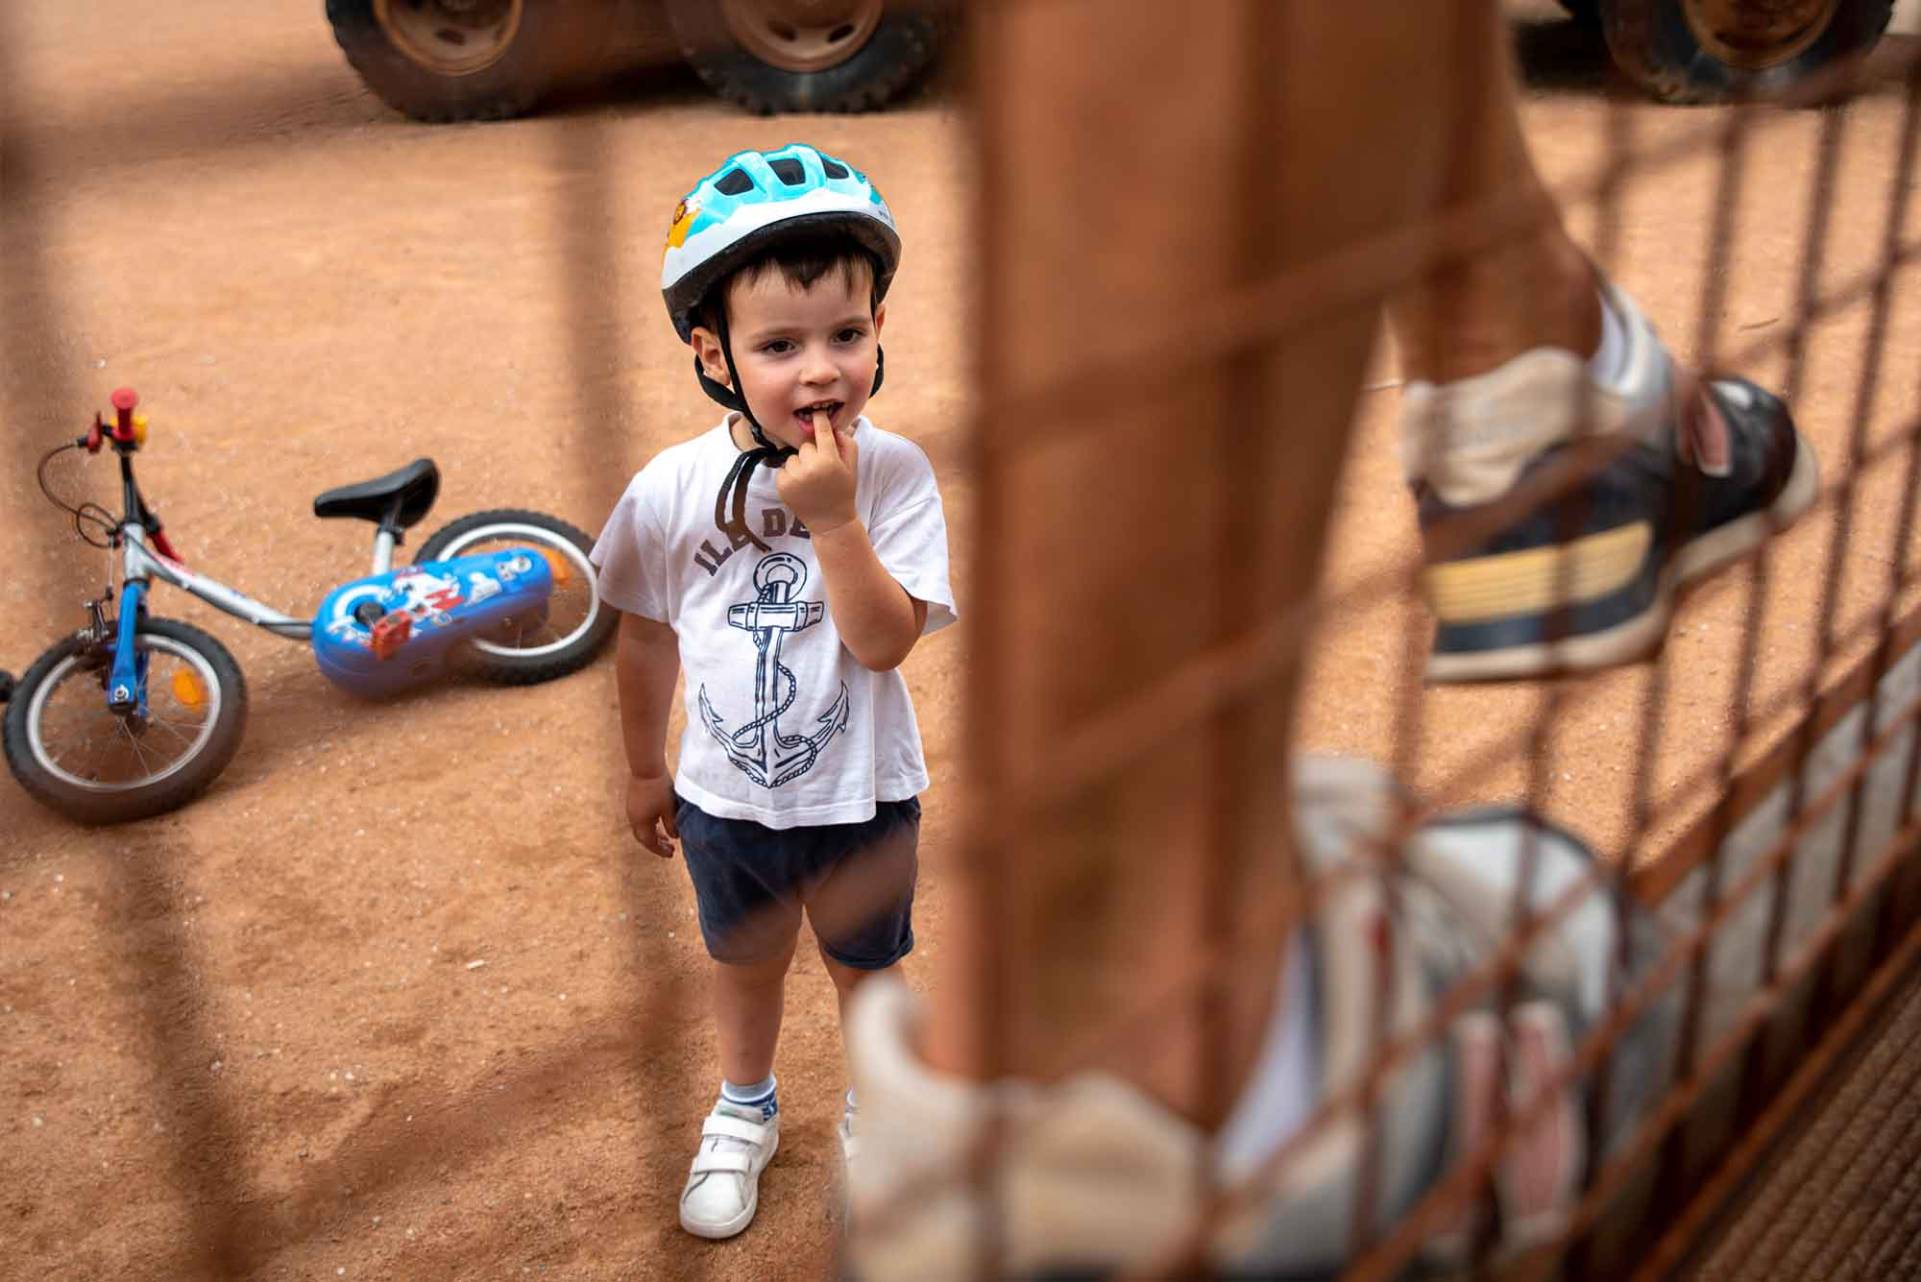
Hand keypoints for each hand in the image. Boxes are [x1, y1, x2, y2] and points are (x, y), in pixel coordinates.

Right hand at [626, 772, 678, 857]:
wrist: (646, 768)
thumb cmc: (660, 789)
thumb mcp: (669, 809)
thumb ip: (672, 825)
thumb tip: (674, 836)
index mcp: (641, 823)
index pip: (650, 843)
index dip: (660, 850)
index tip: (671, 854)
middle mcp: (633, 819)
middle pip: (644, 837)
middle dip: (657, 844)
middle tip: (670, 847)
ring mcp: (631, 809)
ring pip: (642, 828)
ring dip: (654, 833)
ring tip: (666, 836)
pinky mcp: (633, 801)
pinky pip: (640, 819)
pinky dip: (650, 824)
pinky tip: (659, 820)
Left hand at [777, 411, 858, 533]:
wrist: (830, 521)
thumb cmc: (843, 491)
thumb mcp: (852, 467)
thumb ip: (846, 443)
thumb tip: (833, 427)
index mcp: (829, 460)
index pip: (821, 431)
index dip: (819, 420)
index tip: (816, 413)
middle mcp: (810, 467)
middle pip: (805, 446)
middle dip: (812, 453)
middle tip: (820, 469)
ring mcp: (794, 477)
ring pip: (793, 457)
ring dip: (800, 465)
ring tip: (810, 480)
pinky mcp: (782, 485)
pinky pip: (783, 469)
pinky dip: (790, 475)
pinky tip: (801, 487)